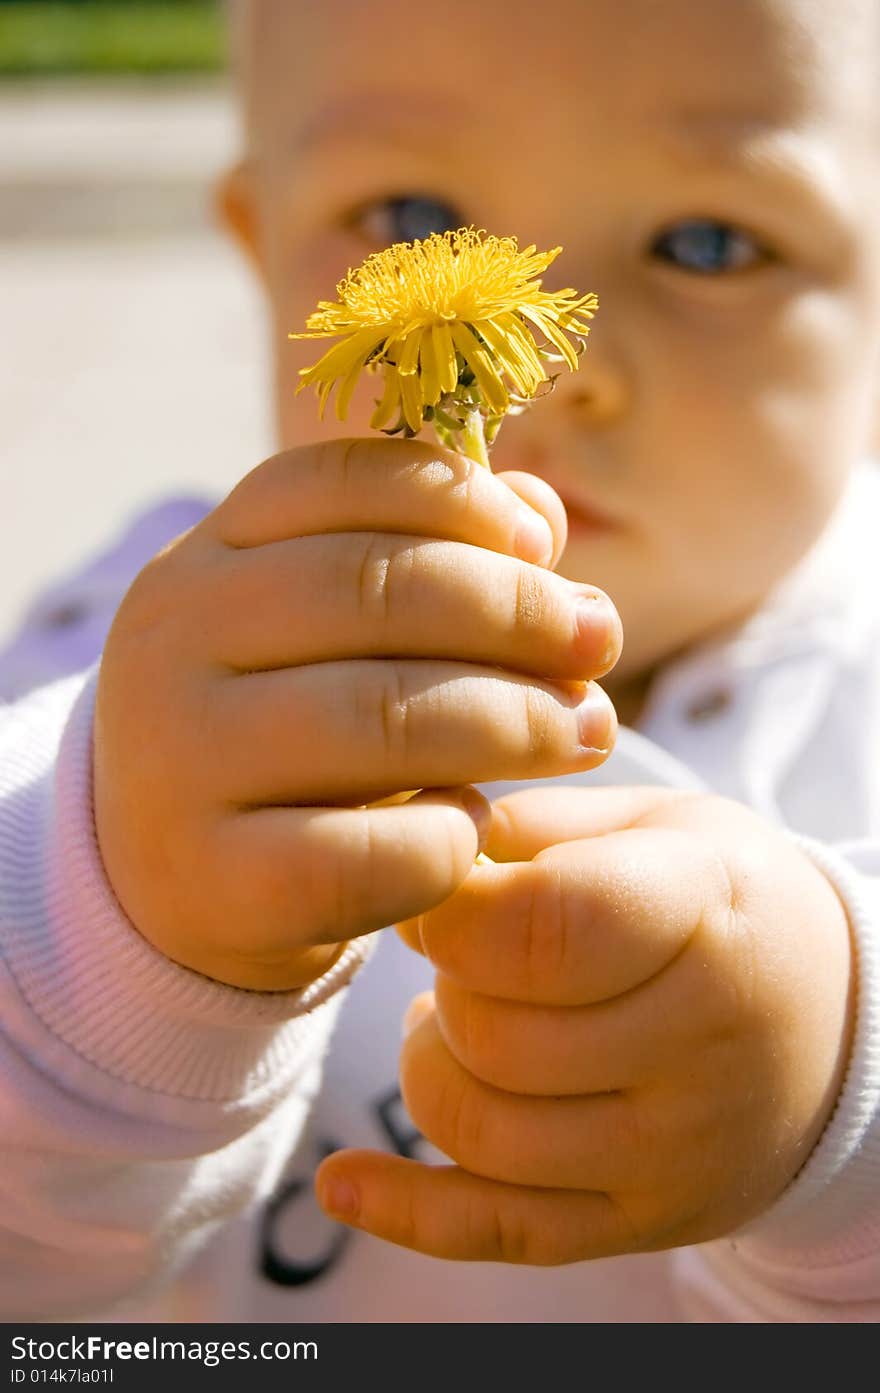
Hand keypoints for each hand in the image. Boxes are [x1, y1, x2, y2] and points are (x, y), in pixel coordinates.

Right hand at [93, 439, 620, 988]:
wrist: (178, 887)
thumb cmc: (289, 740)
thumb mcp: (334, 637)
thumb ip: (429, 559)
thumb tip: (539, 512)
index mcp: (201, 562)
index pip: (337, 483)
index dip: (460, 498)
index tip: (546, 547)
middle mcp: (169, 647)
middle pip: (371, 588)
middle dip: (516, 611)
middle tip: (602, 645)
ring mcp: (177, 766)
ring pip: (378, 716)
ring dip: (515, 720)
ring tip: (588, 732)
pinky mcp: (215, 882)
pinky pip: (368, 852)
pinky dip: (451, 833)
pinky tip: (479, 825)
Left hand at [316, 786, 854, 1259]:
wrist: (834, 1023)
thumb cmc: (722, 899)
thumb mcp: (663, 823)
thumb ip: (538, 824)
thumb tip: (414, 838)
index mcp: (706, 919)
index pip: (544, 930)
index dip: (452, 906)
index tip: (437, 880)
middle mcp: (700, 1050)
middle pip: (496, 1035)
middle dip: (446, 981)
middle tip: (465, 944)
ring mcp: (673, 1152)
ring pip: (481, 1131)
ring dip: (430, 1063)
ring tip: (456, 1016)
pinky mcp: (641, 1218)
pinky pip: (505, 1231)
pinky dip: (408, 1210)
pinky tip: (343, 1183)